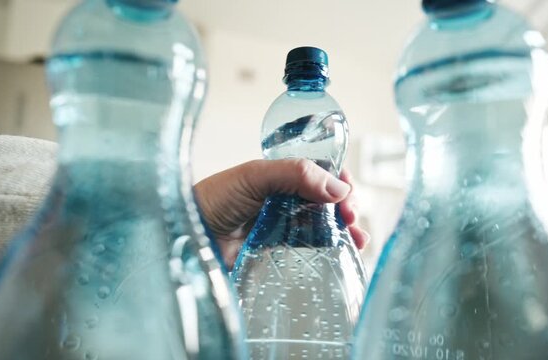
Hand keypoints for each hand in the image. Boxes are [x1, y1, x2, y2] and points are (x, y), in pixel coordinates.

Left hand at [194, 159, 369, 267]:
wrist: (190, 234)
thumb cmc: (214, 198)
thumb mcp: (255, 175)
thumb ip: (294, 174)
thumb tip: (337, 187)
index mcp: (279, 175)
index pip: (319, 173)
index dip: (338, 180)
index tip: (349, 190)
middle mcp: (285, 198)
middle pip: (327, 199)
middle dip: (347, 205)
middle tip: (350, 215)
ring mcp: (283, 225)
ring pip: (325, 223)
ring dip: (347, 227)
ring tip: (357, 236)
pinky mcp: (280, 250)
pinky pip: (312, 247)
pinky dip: (333, 246)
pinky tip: (346, 249)